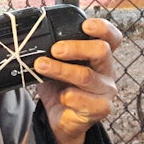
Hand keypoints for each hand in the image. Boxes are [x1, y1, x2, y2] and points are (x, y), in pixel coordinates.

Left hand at [33, 18, 121, 143]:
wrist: (61, 118)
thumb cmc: (60, 86)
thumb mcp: (55, 64)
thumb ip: (52, 52)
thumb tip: (32, 39)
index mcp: (98, 55)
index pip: (111, 37)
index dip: (102, 28)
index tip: (85, 25)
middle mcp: (107, 70)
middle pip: (101, 51)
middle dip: (76, 47)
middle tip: (55, 49)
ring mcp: (106, 90)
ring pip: (87, 76)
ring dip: (61, 70)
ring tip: (42, 66)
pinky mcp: (101, 108)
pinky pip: (87, 101)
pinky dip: (70, 97)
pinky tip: (61, 96)